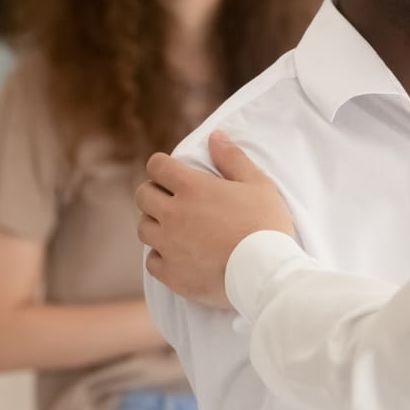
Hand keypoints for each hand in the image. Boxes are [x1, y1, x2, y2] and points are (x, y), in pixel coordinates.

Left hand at [137, 130, 294, 310]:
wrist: (266, 273)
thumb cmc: (266, 225)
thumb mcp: (258, 184)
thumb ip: (233, 158)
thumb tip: (215, 136)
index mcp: (192, 188)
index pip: (156, 166)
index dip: (162, 166)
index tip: (171, 172)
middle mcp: (173, 214)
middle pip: (143, 195)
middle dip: (154, 192)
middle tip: (173, 199)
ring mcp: (169, 245)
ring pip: (143, 228)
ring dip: (156, 224)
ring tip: (176, 228)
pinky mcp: (171, 273)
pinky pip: (151, 261)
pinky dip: (161, 256)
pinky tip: (179, 255)